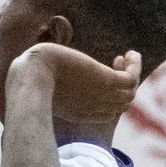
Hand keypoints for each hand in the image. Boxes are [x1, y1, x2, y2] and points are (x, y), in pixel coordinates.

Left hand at [10, 42, 142, 124]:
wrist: (31, 75)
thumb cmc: (30, 76)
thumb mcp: (43, 83)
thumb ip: (49, 82)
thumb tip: (41, 66)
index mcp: (78, 113)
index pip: (106, 112)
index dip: (110, 97)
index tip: (104, 76)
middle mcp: (93, 108)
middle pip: (122, 104)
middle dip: (123, 87)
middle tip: (116, 66)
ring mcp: (100, 95)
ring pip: (130, 93)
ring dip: (133, 74)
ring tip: (127, 57)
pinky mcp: (104, 80)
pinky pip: (132, 78)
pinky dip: (135, 66)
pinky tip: (131, 54)